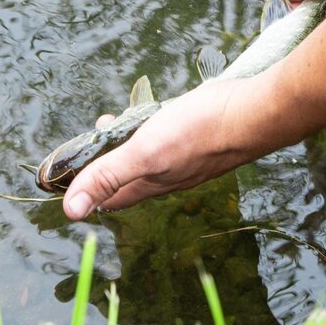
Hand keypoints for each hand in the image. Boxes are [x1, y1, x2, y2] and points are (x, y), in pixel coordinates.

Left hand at [62, 77, 272, 219]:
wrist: (256, 113)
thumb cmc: (201, 131)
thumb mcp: (144, 151)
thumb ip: (107, 176)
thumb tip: (71, 211)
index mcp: (151, 183)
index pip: (111, 197)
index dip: (87, 187)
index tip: (69, 169)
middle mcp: (169, 176)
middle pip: (129, 176)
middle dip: (106, 158)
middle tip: (96, 130)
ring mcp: (189, 158)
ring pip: (150, 157)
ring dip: (129, 141)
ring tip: (118, 117)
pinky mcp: (203, 138)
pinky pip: (171, 140)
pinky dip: (155, 129)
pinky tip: (158, 115)